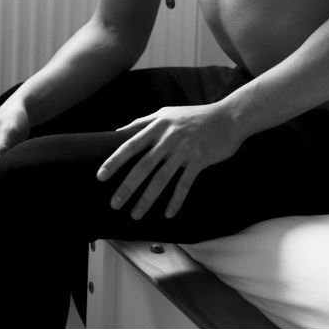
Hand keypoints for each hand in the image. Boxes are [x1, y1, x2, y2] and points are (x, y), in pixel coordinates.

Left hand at [97, 103, 242, 219]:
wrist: (228, 117)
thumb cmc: (195, 116)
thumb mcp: (167, 113)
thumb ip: (143, 122)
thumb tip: (120, 132)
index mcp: (158, 126)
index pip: (130, 145)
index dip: (114, 162)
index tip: (100, 176)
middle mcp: (168, 139)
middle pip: (142, 167)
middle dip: (127, 187)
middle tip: (114, 204)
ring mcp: (183, 150)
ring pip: (161, 179)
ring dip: (147, 199)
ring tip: (135, 215)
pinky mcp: (199, 160)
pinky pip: (184, 184)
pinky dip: (175, 200)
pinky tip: (168, 214)